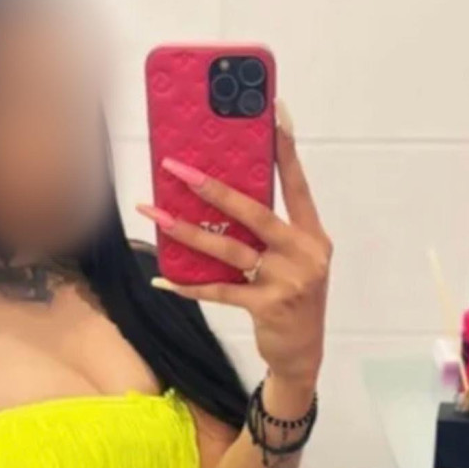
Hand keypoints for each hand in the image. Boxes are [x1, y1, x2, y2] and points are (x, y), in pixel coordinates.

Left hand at [136, 105, 330, 387]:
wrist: (303, 354)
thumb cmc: (292, 301)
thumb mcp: (293, 262)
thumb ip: (270, 234)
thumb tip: (223, 200)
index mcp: (313, 235)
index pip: (297, 185)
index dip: (285, 150)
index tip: (274, 113)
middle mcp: (304, 253)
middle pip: (254, 212)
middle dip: (213, 188)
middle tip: (178, 168)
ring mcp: (287, 280)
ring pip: (229, 250)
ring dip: (187, 231)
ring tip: (155, 214)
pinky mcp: (268, 306)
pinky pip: (220, 291)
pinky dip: (189, 286)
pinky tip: (163, 280)